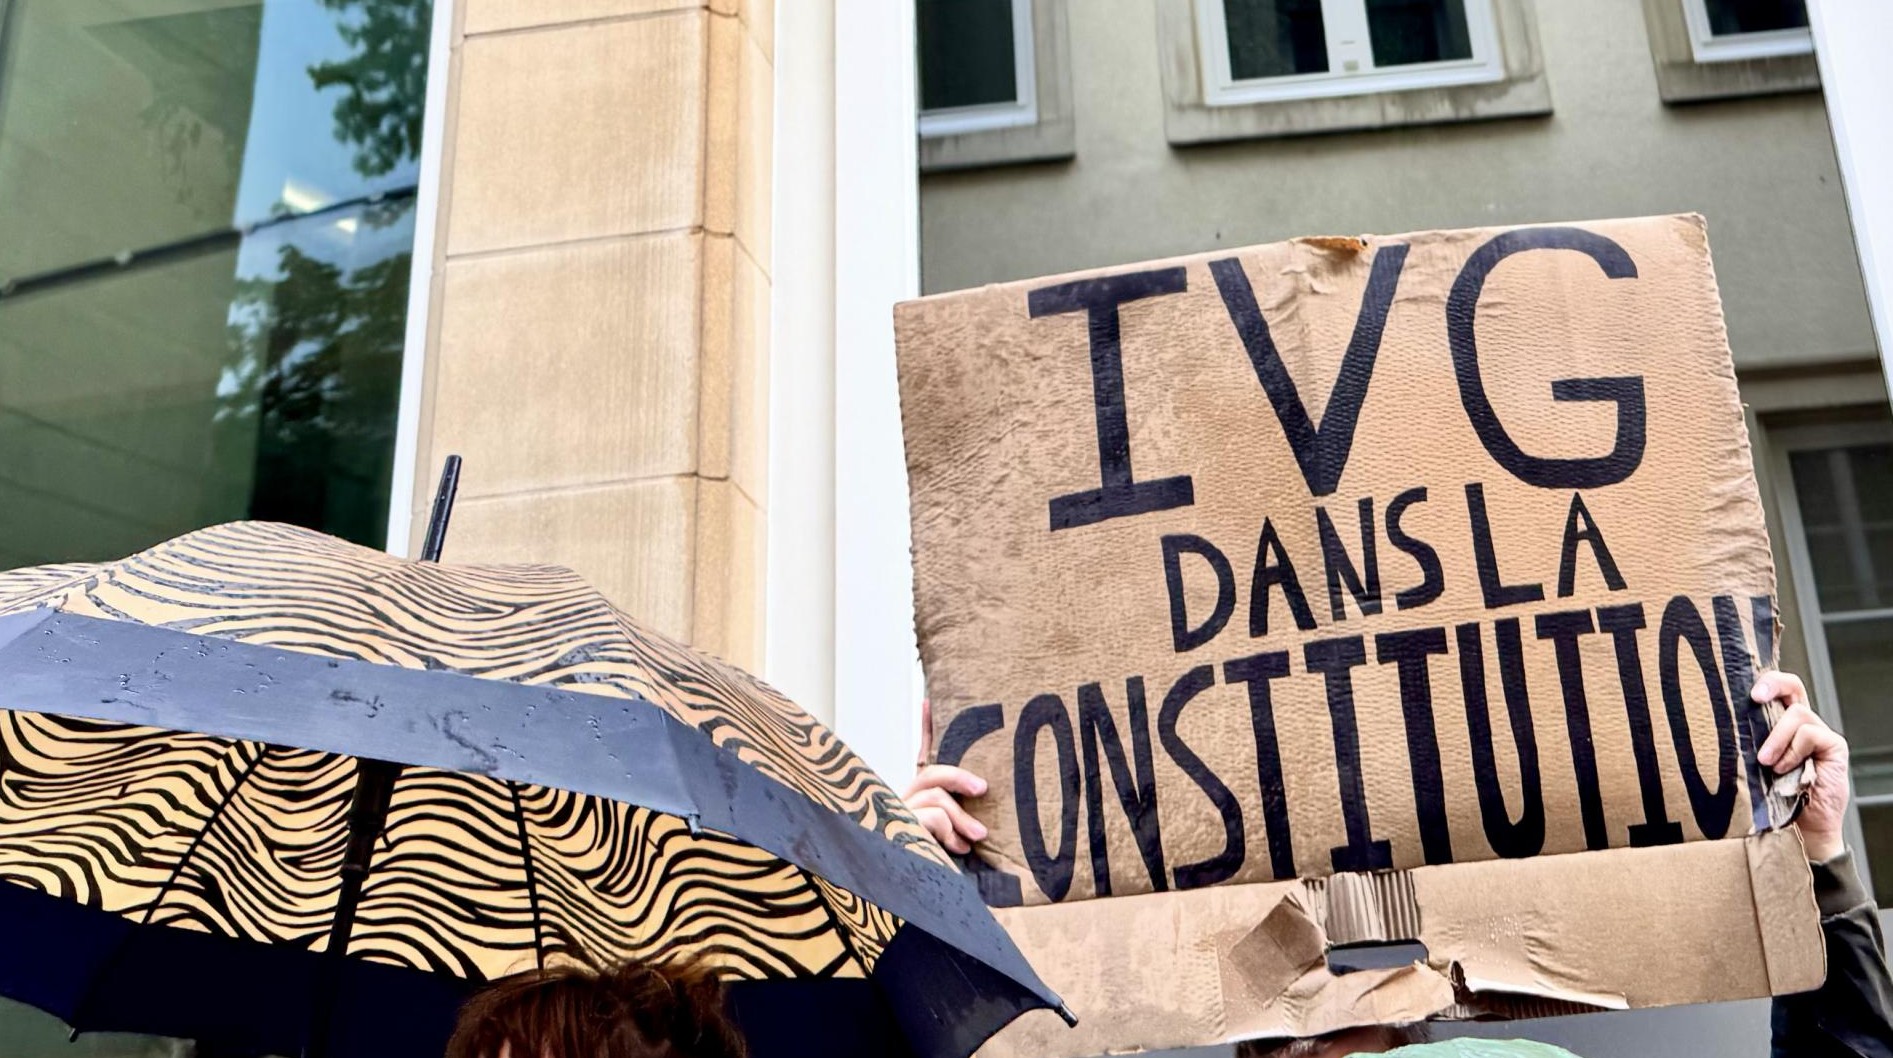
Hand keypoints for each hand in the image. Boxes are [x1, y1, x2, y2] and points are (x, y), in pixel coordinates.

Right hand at [904, 699, 990, 854]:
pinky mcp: (899, 828)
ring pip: (935, 795)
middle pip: (931, 772)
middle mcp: (903, 801)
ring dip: (960, 816)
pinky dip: (949, 831)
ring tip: (977, 836)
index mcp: (918, 797)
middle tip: (983, 789)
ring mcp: (898, 814)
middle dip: (960, 777)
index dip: (926, 726)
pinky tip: (958, 848)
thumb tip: (986, 807)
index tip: (930, 699)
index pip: (922, 755)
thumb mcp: (954, 840)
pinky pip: (932, 816)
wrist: (910, 901)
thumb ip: (962, 823)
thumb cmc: (936, 869)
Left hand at [1754, 671, 1850, 863]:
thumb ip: (1742, 745)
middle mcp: (1800, 724)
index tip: (1745, 691)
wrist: (1800, 829)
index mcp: (1778, 724)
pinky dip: (1793, 750)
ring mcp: (1819, 734)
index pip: (1775, 690)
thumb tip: (1705, 730)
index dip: (1763, 681)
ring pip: (1797, 713)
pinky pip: (1811, 735)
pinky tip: (1784, 769)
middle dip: (1772, 684)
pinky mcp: (1834, 748)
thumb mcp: (1750, 765)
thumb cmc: (1770, 797)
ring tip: (1765, 762)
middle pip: (1792, 686)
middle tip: (1754, 698)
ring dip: (1777, 737)